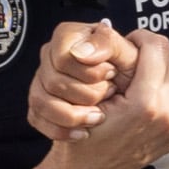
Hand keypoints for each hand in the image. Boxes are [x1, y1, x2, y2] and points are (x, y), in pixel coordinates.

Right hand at [29, 19, 136, 142]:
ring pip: (41, 100)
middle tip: (110, 95)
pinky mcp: (37, 105)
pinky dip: (63, 130)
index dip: (90, 71)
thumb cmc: (131, 86)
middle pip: (53, 80)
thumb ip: (111, 45)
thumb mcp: (131, 59)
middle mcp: (53, 55)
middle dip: (87, 95)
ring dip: (75, 116)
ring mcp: (42, 81)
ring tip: (99, 117)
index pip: (64, 55)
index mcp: (73, 37)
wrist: (120, 123)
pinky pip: (36, 117)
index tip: (111, 75)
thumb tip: (82, 52)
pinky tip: (83, 131)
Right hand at [45, 31, 168, 168]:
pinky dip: (167, 88)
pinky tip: (146, 93)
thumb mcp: (91, 92)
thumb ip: (114, 60)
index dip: (140, 38)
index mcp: (146, 103)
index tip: (128, 42)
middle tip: (131, 58)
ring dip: (162, 70)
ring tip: (138, 77)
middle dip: (152, 53)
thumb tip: (123, 34)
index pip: (157, 47)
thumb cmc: (81, 133)